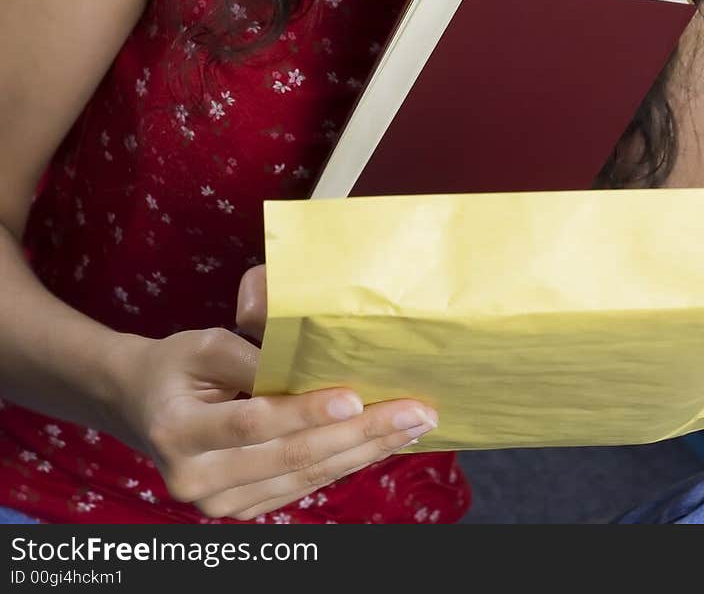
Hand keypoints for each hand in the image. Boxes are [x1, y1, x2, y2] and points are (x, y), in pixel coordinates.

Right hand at [105, 264, 437, 520]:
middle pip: (289, 457)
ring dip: (364, 451)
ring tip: (411, 426)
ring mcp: (219, 503)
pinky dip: (343, 463)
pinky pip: (300, 486)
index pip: (255, 423)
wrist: (141, 406)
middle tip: (413, 413)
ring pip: (304, 477)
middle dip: (359, 434)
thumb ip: (253, 353)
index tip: (356, 397)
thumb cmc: (176, 366)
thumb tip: (311, 359)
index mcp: (180, 431)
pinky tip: (378, 444)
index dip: (306, 411)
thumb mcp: (203, 344)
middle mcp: (197, 479)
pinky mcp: (240, 509)